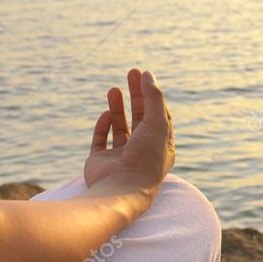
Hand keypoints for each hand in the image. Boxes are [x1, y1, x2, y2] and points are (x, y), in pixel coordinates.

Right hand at [84, 69, 174, 198]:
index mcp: (161, 148)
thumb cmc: (146, 158)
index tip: (146, 78)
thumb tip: (147, 74)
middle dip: (136, 96)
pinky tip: (106, 114)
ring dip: (117, 108)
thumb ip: (153, 98)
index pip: (160, 118)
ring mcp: (120, 158)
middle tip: (130, 72)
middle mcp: (142, 153)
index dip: (154, 97)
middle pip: (140, 118)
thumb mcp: (156, 123)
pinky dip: (103, 125)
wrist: (120, 189)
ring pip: (120, 127)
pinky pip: (101, 139)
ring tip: (113, 89)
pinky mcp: (101, 162)